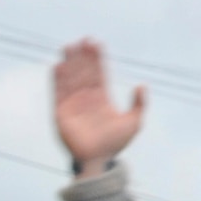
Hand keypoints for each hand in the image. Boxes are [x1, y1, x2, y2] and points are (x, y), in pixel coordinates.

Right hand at [53, 40, 145, 174]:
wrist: (100, 160)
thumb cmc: (116, 143)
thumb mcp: (134, 122)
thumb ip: (139, 104)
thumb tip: (142, 85)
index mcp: (102, 99)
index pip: (99, 74)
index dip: (97, 59)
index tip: (96, 43)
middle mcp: (86, 99)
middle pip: (83, 73)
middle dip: (83, 57)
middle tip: (82, 40)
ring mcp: (73, 104)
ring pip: (71, 79)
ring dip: (69, 64)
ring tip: (68, 47)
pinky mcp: (61, 113)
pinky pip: (58, 93)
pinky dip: (58, 80)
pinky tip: (58, 66)